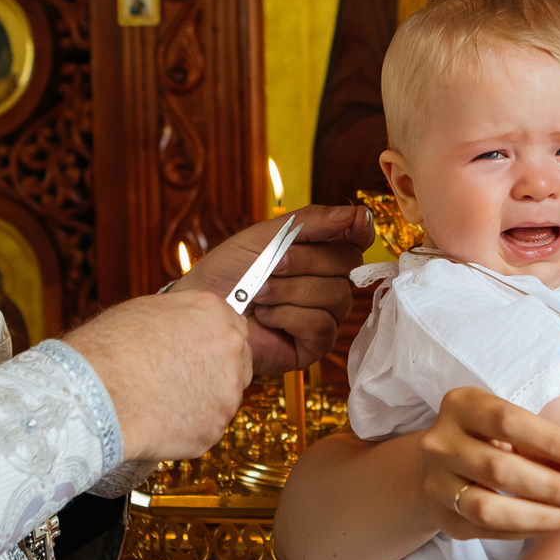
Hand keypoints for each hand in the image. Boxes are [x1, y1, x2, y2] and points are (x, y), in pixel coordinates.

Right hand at [60, 289, 253, 464]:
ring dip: (200, 402)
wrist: (93, 395)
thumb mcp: (145, 311)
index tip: (199, 353)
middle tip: (179, 380)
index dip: (212, 343)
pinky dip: (187, 428)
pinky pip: (206, 428)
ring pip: (222, 399)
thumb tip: (184, 329)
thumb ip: (180, 319)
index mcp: (213, 314)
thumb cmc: (107, 351)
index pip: (233, 328)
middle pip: (237, 364)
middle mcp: (229, 349)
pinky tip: (160, 420)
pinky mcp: (214, 428)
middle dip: (213, 373)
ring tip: (161, 400)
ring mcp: (226, 392)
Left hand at [172, 205, 373, 376]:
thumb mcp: (263, 236)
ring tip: (259, 295)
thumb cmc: (226, 274)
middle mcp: (327, 284)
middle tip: (270, 266)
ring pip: (336, 295)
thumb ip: (310, 222)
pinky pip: (321, 324)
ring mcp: (323, 316)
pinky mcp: (314, 345)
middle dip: (304, 261)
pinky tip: (266, 318)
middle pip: (347, 264)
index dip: (359, 230)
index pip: (355, 240)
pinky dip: (288, 316)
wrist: (200, 310)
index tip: (355, 222)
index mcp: (317, 255)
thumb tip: (358, 214)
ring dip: (289, 291)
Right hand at [423, 387, 559, 539]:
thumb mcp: (509, 424)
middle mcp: (441, 444)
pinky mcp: (444, 517)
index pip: (508, 422)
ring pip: (490, 510)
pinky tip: (558, 524)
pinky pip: (491, 531)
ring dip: (544, 517)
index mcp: (462, 406)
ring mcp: (437, 484)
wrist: (438, 466)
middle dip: (556, 487)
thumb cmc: (491, 437)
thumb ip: (542, 439)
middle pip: (501, 470)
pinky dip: (529, 530)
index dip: (553, 441)